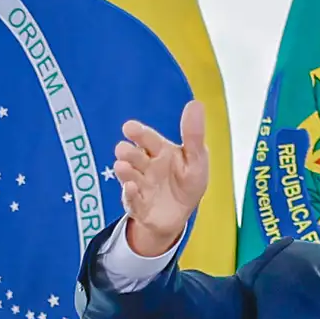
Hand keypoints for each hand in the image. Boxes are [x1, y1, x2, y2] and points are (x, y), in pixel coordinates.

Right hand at [114, 100, 209, 256]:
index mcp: (159, 151)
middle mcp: (146, 166)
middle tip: (124, 150)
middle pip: (133, 155)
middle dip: (128, 152)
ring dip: (124, 171)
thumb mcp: (196, 159)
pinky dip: (130, 195)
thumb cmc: (187, 182)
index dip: (138, 133)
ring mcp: (140, 185)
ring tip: (122, 166)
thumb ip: (194, 134)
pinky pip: (131, 201)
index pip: (147, 138)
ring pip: (128, 176)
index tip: (129, 128)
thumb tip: (196, 103)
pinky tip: (131, 188)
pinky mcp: (138, 206)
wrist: (180, 215)